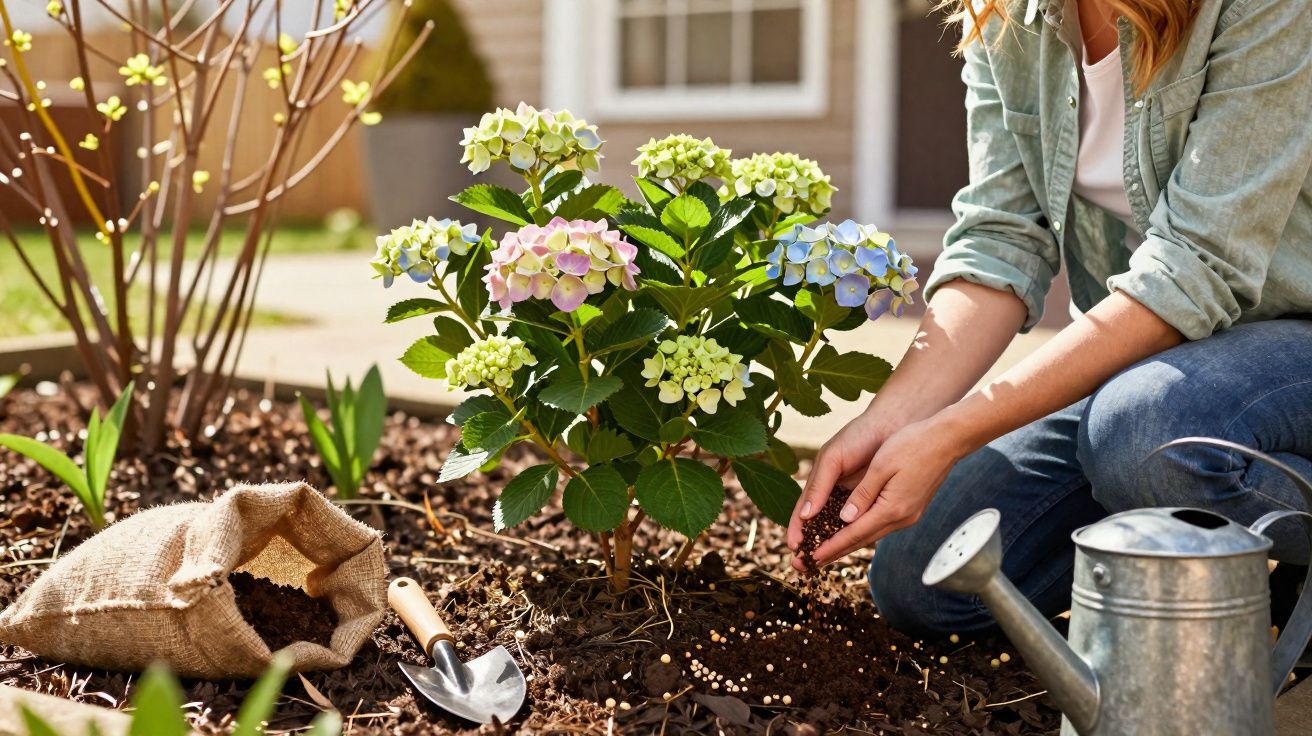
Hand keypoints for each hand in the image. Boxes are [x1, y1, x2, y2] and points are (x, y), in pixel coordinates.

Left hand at [790, 413, 968, 570]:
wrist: (948, 439)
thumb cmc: (913, 444)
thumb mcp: (881, 466)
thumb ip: (862, 494)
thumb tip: (845, 519)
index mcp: (892, 508)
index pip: (854, 533)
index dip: (831, 546)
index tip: (812, 559)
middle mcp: (902, 517)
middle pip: (861, 540)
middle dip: (835, 552)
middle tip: (810, 564)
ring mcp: (909, 515)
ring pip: (871, 534)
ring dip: (848, 544)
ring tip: (825, 552)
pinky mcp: (911, 509)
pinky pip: (880, 525)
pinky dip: (861, 532)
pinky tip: (850, 533)